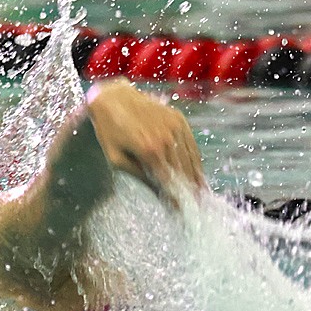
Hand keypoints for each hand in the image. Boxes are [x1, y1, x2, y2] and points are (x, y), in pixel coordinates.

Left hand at [86, 80, 204, 207]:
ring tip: (201, 197)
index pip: (169, 182)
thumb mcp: (117, 159)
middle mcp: (166, 138)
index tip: (181, 213)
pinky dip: (196, 162)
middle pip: (183, 173)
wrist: (113, 98)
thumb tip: (161, 195)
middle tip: (194, 209)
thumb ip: (141, 177)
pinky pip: (192, 145)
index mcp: (149, 150)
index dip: (177, 200)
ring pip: (191, 160)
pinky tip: (198, 175)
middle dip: (188, 193)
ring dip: (196, 179)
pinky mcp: (179, 119)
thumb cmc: (110, 131)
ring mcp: (175, 127)